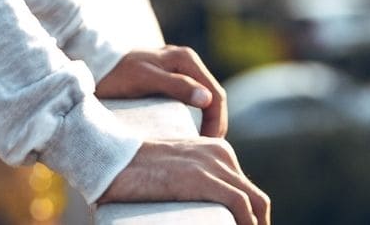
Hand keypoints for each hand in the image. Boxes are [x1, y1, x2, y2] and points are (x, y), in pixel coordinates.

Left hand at [96, 45, 227, 136]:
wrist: (94, 67)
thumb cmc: (117, 74)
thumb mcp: (145, 79)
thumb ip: (176, 86)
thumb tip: (206, 99)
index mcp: (185, 59)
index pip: (215, 94)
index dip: (216, 122)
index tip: (208, 145)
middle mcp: (186, 62)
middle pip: (213, 97)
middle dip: (214, 124)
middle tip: (207, 150)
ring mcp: (178, 71)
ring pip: (204, 100)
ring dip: (207, 121)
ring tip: (200, 145)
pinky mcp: (170, 81)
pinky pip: (191, 100)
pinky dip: (196, 117)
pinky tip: (189, 133)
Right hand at [98, 137, 269, 224]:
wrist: (113, 158)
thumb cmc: (135, 172)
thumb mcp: (176, 172)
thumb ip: (192, 182)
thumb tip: (198, 208)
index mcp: (218, 150)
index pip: (247, 191)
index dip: (251, 220)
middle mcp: (222, 154)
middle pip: (257, 200)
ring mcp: (214, 165)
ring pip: (255, 205)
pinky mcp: (204, 178)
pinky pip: (242, 206)